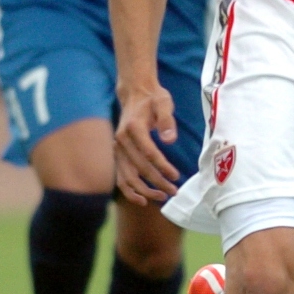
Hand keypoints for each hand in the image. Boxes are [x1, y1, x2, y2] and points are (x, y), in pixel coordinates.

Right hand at [115, 80, 180, 204]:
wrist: (134, 93)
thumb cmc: (153, 99)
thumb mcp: (164, 102)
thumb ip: (167, 120)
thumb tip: (169, 140)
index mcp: (133, 127)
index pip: (149, 152)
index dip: (162, 167)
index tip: (176, 176)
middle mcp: (121, 140)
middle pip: (139, 168)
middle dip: (157, 182)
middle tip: (174, 191)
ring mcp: (117, 148)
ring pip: (127, 176)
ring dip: (144, 190)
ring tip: (162, 197)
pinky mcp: (117, 154)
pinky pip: (120, 176)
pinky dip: (129, 190)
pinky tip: (142, 200)